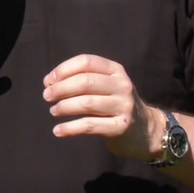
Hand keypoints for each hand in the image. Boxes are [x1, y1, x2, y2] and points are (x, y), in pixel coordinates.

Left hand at [43, 54, 163, 160]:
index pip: (86, 61)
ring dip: (63, 107)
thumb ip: (80, 80)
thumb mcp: (105, 86)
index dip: (63, 69)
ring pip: (86, 103)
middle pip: (85, 81)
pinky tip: (58, 131)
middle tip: (47, 96)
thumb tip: (49, 82)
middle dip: (60, 88)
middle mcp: (123, 85)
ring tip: (53, 111)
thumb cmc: (115, 104)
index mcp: (116, 70)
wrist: (146, 131)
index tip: (48, 81)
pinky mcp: (121, 127)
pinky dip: (69, 128)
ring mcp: (124, 106)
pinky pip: (90, 125)